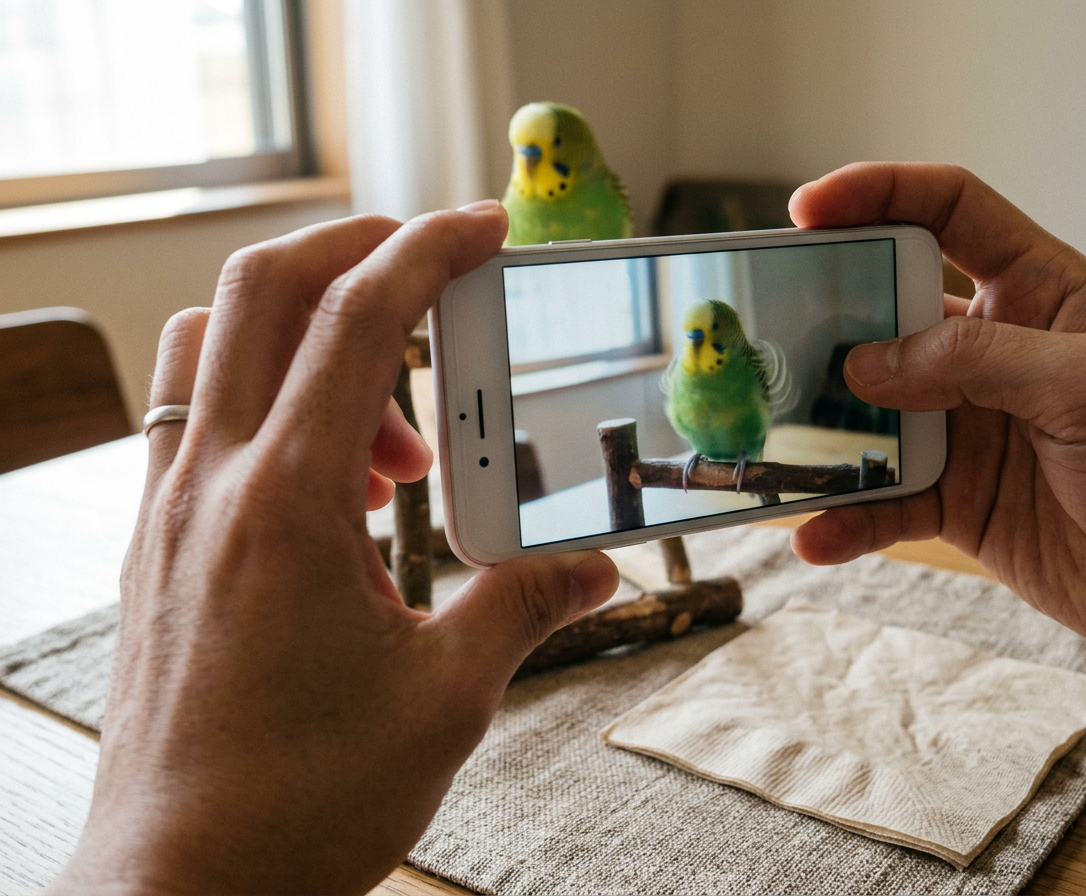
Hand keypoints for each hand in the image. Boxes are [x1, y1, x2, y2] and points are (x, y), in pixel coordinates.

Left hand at [50, 204, 617, 895]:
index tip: (485, 228)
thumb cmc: (300, 802)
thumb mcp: (446, 698)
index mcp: (287, 504)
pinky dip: (272, 401)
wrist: (181, 890)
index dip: (428, 249)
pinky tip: (336, 489)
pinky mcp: (157, 547)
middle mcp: (212, 486)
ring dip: (310, 336)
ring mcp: (171, 512)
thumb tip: (596, 567)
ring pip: (215, 345)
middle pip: (262, 290)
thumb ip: (525, 604)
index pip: (358, 318)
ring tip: (397, 434)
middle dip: (357, 249)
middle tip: (436, 275)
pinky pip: (202, 418)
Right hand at [789, 163, 1085, 677]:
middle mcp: (992, 350)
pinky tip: (815, 534)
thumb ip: (979, 361)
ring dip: (820, 430)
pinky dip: (844, 517)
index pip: (949, 210)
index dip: (878, 194)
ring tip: (772, 444)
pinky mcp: (954, 497)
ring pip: (868, 411)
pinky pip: (881, 500)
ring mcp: (967, 426)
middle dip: (824, 316)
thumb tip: (865, 363)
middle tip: (767, 334)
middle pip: (885, 309)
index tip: (807, 212)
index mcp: (1039, 292)